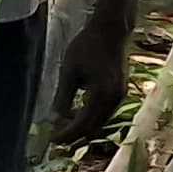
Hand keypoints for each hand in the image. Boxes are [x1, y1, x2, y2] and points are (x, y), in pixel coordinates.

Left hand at [55, 17, 134, 150]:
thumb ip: (63, 97)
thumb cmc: (87, 47)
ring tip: (62, 126)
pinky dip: (90, 117)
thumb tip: (54, 119)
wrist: (111, 31)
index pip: (83, 124)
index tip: (52, 140)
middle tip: (55, 137)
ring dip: (82, 127)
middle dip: (74, 134)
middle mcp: (114, 99)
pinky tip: (75, 114)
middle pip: (93, 127)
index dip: (67, 134)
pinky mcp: (120, 92)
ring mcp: (120, 96)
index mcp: (101, 95)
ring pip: (100, 121)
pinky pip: (104, 112)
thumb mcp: (69, 71)